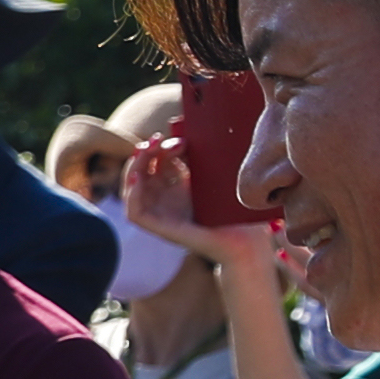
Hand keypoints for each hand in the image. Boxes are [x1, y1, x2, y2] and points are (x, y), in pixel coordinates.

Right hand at [112, 140, 282, 277]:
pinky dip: (131, 196)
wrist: (248, 242)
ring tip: (144, 152)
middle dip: (145, 153)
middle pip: (143, 172)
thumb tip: (186, 137)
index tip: (178, 139)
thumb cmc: (240, 211)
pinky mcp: (161, 229)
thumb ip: (202, 160)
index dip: (162, 148)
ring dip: (133, 169)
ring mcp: (163, 214)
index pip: (159, 163)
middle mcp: (168, 200)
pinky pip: (135, 213)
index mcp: (181, 187)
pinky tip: (137, 179)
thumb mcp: (218, 178)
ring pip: (133, 190)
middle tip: (157, 139)